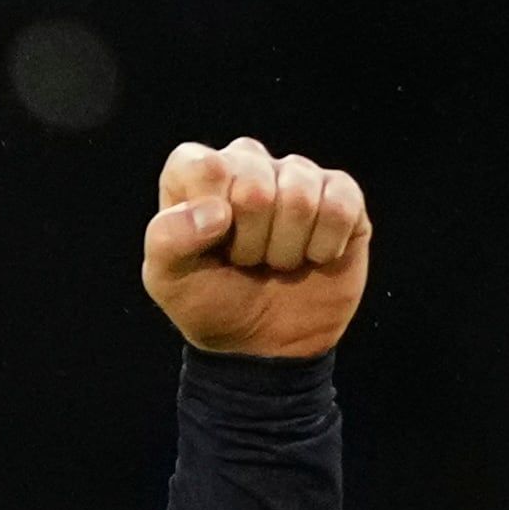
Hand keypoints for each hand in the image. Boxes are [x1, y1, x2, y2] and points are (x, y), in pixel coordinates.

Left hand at [142, 136, 369, 358]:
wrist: (262, 347)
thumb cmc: (211, 303)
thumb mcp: (168, 280)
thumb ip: (167, 239)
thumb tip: (217, 212)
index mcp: (200, 173)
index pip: (206, 167)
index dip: (211, 214)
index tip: (212, 245)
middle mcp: (250, 163)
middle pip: (255, 186)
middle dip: (250, 242)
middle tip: (245, 260)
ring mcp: (298, 176)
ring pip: (300, 196)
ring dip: (286, 249)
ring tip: (275, 262)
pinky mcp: (341, 195)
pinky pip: (340, 206)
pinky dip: (324, 247)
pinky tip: (312, 257)